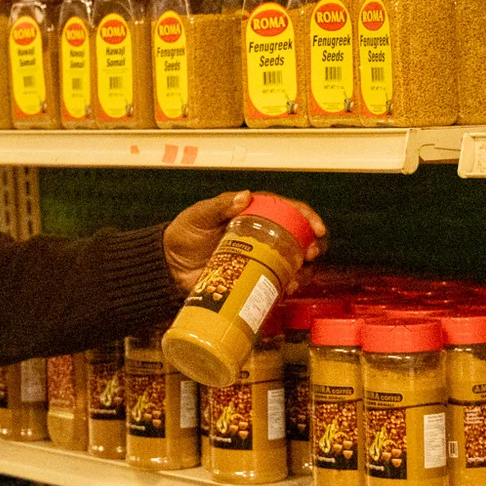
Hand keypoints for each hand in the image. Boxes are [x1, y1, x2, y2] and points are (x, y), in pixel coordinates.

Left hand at [163, 190, 326, 294]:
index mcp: (252, 213)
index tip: (316, 228)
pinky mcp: (252, 279)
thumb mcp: (198, 216)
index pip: (286, 210)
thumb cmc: (183, 234)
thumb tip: (245, 196)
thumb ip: (218, 206)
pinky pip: (276, 283)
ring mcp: (258, 258)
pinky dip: (286, 287)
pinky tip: (287, 289)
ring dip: (302, 269)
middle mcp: (260, 235)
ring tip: (299, 275)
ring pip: (291, 262)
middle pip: (296, 237)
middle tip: (310, 254)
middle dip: (310, 245)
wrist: (169, 265)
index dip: (306, 216)